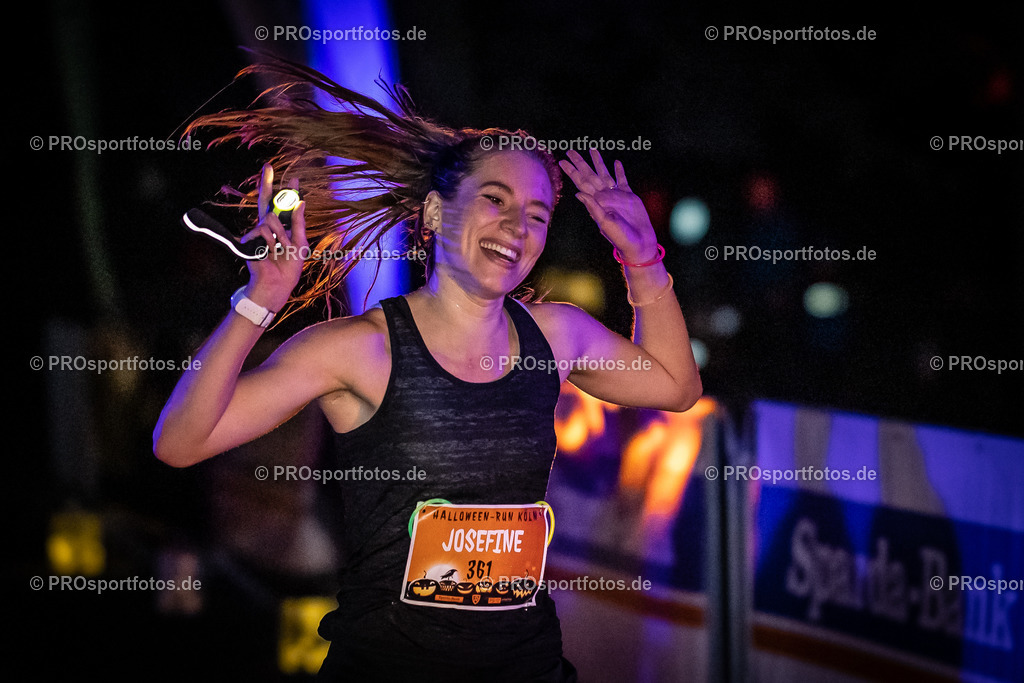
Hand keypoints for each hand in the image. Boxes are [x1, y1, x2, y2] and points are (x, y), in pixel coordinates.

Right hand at [241, 163, 307, 309]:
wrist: (276, 285)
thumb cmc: (288, 268)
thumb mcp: (300, 244)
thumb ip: (299, 223)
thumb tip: (301, 203)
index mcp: (281, 228)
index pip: (283, 207)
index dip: (287, 193)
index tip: (294, 179)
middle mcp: (268, 228)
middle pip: (265, 201)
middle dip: (267, 183)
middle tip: (268, 166)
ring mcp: (258, 233)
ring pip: (270, 219)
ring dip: (280, 235)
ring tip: (280, 250)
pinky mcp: (250, 239)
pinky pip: (264, 230)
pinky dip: (271, 242)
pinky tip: (269, 252)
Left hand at [559, 149, 657, 263]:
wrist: (638, 243)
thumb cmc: (620, 237)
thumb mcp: (605, 222)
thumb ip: (593, 207)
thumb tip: (579, 193)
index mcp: (596, 202)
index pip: (581, 183)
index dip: (572, 172)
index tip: (562, 162)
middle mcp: (604, 197)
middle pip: (590, 175)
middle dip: (580, 163)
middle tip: (570, 151)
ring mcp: (617, 195)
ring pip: (605, 174)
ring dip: (598, 162)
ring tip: (592, 149)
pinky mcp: (630, 196)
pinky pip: (623, 180)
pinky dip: (619, 171)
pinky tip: (616, 162)